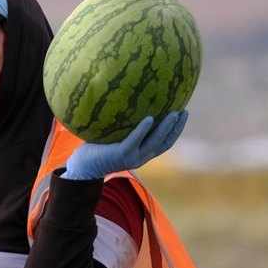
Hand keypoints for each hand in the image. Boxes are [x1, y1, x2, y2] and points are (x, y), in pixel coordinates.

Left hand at [62, 111, 187, 180]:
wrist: (84, 166)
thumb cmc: (98, 147)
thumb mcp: (116, 136)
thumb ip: (127, 125)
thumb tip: (131, 101)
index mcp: (143, 153)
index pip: (165, 142)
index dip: (177, 130)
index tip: (184, 114)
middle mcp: (142, 157)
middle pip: (165, 142)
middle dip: (177, 128)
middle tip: (184, 112)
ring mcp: (133, 157)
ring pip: (155, 142)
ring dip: (166, 128)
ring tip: (174, 114)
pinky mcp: (122, 154)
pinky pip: (135, 140)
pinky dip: (143, 130)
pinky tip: (149, 118)